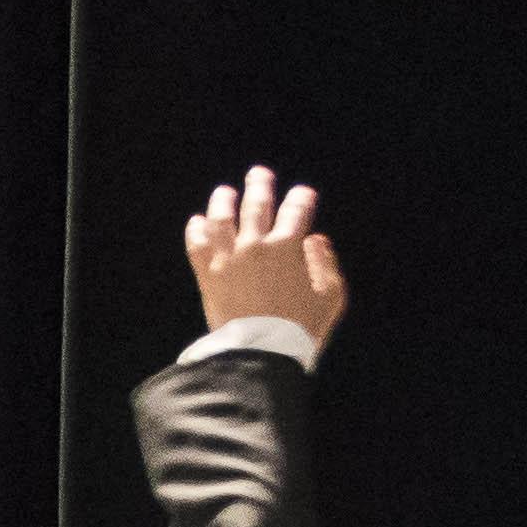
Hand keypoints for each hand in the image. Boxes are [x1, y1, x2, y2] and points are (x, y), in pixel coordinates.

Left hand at [182, 165, 345, 344]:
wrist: (261, 353)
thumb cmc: (302, 327)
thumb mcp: (330, 296)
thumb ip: (325, 264)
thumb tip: (315, 240)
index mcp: (288, 247)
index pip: (297, 210)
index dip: (302, 197)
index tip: (303, 193)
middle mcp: (256, 246)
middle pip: (257, 205)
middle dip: (260, 185)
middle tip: (259, 173)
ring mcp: (228, 259)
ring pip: (222, 219)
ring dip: (223, 201)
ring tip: (224, 192)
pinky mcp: (208, 276)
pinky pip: (197, 245)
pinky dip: (196, 230)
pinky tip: (197, 221)